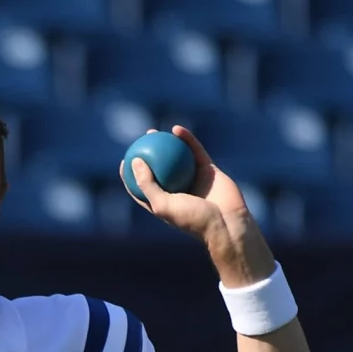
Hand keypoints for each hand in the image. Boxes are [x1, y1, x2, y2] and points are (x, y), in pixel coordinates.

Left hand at [125, 127, 271, 284]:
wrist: (227, 222)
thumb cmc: (193, 218)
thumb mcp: (163, 205)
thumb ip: (147, 184)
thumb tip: (133, 162)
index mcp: (162, 203)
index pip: (141, 187)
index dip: (131, 174)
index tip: (125, 160)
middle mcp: (176, 191)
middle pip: (157, 170)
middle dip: (147, 155)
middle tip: (139, 141)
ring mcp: (192, 179)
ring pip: (176, 158)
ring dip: (165, 143)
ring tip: (153, 132)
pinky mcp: (208, 170)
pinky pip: (195, 151)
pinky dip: (187, 140)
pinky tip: (176, 129)